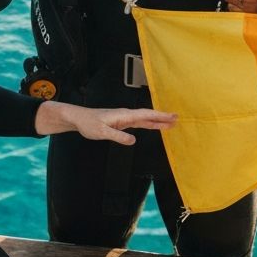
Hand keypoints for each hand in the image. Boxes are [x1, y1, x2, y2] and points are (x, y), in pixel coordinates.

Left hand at [34, 101, 176, 145]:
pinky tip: (153, 126)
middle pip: (148, 116)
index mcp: (123, 116)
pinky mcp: (122, 123)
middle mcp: (126, 115)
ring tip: (170, 123)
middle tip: (177, 119)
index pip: (145, 115)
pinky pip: (139, 123)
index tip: (171, 117)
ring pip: (144, 119)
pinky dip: (148, 124)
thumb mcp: (102, 132)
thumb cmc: (88, 124)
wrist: (79, 118)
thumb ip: (118, 136)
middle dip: (162, 117)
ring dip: (157, 121)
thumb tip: (133, 141)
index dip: (159, 116)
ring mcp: (124, 119)